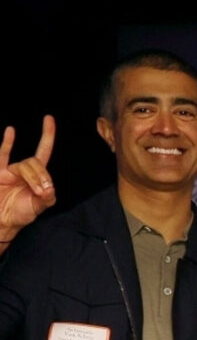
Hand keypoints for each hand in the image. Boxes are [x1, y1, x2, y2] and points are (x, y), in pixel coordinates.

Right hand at [0, 117, 55, 234]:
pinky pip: (2, 155)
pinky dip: (7, 143)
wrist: (3, 221)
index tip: (49, 119)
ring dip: (32, 176)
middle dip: (42, 175)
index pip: (44, 152)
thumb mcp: (39, 207)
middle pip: (36, 162)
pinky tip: (11, 130)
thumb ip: (47, 197)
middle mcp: (25, 170)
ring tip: (35, 190)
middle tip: (41, 191)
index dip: (47, 136)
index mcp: (37, 176)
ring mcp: (11, 170)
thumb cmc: (21, 213)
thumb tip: (48, 187)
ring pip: (24, 164)